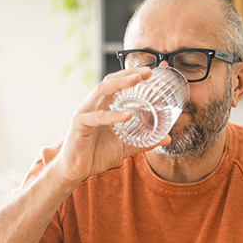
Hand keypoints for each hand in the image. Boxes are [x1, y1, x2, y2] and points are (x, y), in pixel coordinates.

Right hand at [53, 67, 170, 185]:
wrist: (75, 171)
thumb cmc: (95, 155)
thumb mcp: (125, 148)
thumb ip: (144, 142)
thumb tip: (167, 139)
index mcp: (102, 107)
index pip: (117, 85)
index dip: (132, 76)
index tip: (152, 73)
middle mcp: (93, 106)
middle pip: (110, 82)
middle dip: (128, 74)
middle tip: (148, 72)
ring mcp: (84, 113)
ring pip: (102, 91)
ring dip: (120, 83)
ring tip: (137, 80)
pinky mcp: (79, 125)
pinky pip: (97, 117)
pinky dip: (113, 115)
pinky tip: (128, 115)